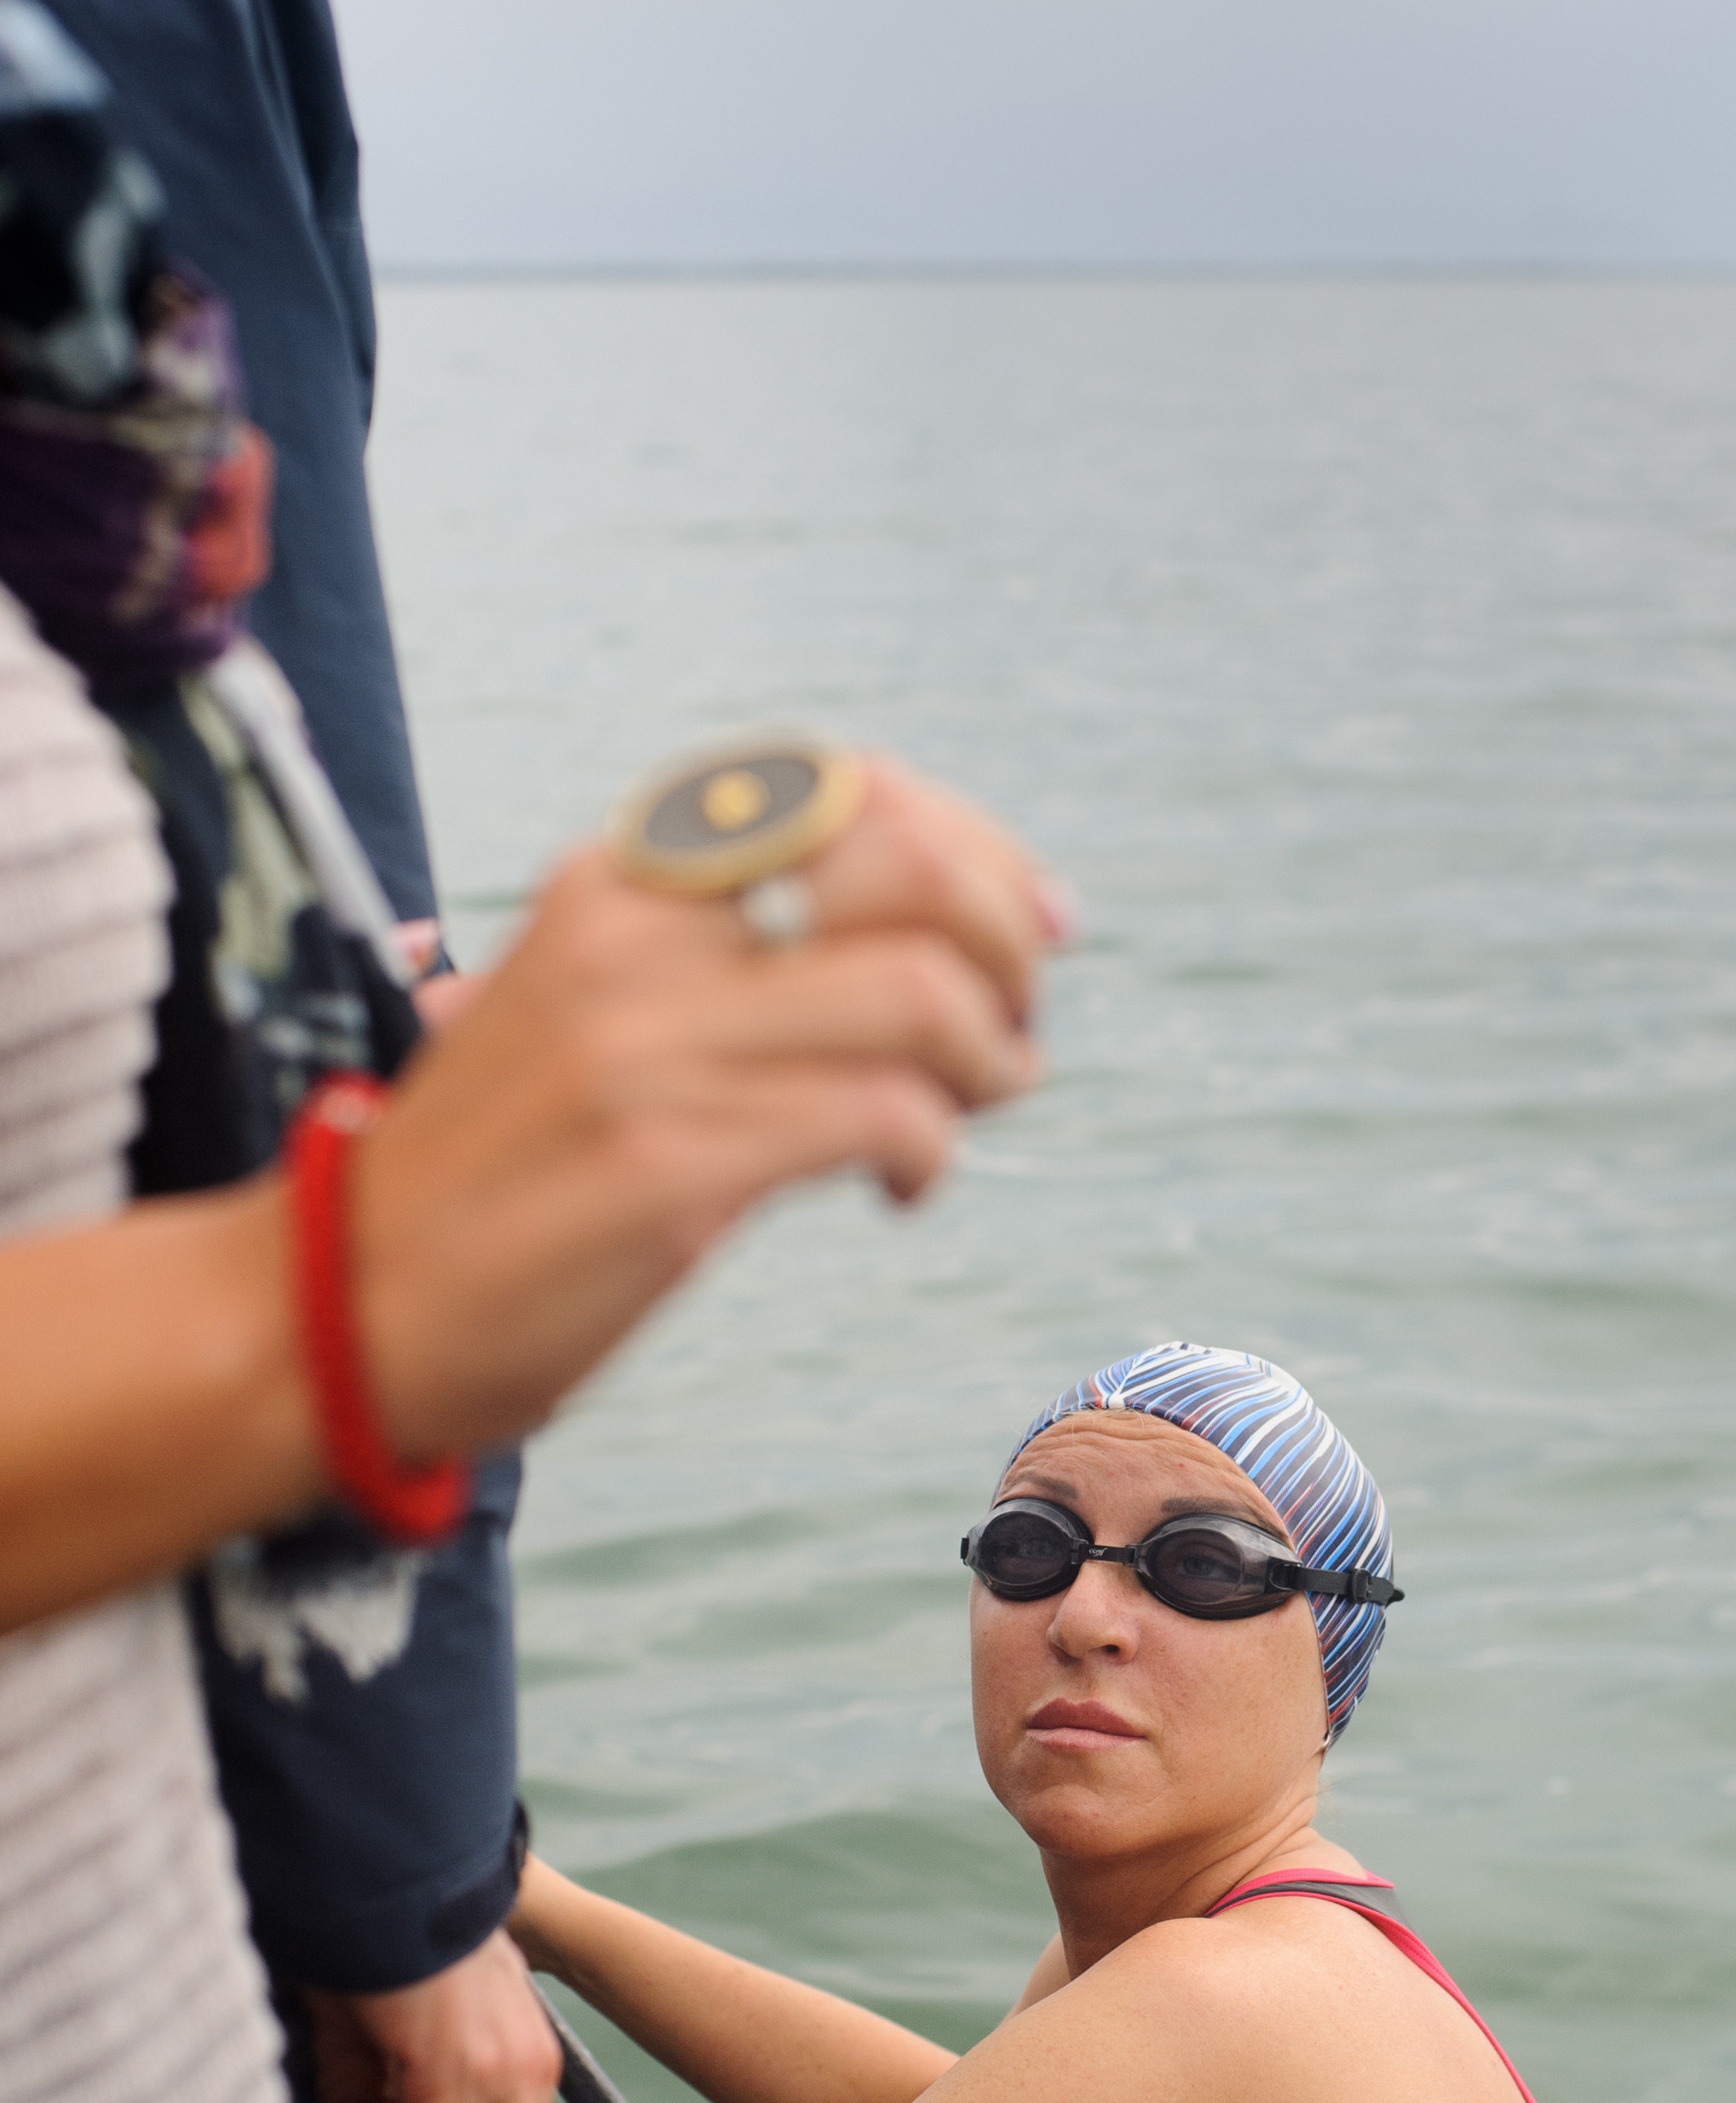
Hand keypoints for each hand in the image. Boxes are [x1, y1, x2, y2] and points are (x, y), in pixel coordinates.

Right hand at [350, 755, 1054, 1463]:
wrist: (334, 1311)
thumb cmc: (490, 1182)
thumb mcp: (590, 1015)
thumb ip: (722, 968)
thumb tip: (924, 962)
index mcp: (620, 882)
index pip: (849, 792)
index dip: (975, 852)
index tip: (1033, 927)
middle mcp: (637, 938)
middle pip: (912, 869)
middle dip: (1008, 949)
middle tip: (1012, 1037)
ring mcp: (650, 1049)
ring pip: (921, 991)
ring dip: (991, 1057)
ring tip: (965, 1114)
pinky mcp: (670, 1166)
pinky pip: (883, 1113)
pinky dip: (931, 1149)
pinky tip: (899, 1191)